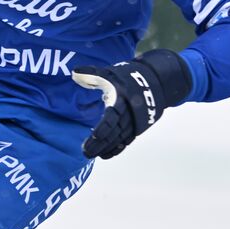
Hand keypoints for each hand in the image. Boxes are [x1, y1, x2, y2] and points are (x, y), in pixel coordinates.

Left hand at [72, 49, 191, 158]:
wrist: (155, 82)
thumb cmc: (126, 77)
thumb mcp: (109, 73)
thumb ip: (91, 74)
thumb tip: (74, 72)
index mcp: (122, 99)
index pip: (113, 116)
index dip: (105, 127)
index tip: (95, 135)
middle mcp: (129, 113)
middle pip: (114, 131)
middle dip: (101, 143)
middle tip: (86, 152)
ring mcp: (135, 122)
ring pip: (120, 138)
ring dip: (106, 148)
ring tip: (91, 155)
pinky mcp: (138, 127)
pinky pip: (126, 141)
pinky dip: (116, 149)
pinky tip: (105, 155)